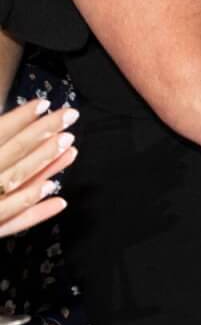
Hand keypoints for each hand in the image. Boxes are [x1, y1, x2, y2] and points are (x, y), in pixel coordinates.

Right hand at [0, 99, 77, 238]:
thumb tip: (4, 128)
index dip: (17, 119)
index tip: (42, 103)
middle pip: (10, 155)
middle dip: (41, 135)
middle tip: (69, 116)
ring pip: (16, 184)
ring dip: (45, 167)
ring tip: (71, 148)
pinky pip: (10, 221)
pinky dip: (35, 211)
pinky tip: (59, 199)